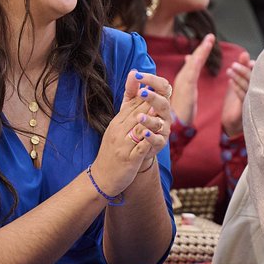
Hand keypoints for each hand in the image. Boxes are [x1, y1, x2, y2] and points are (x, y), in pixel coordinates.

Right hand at [90, 70, 170, 194]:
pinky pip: (140, 148)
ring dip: (150, 120)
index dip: (144, 96)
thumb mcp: (115, 131)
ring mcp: (123, 146)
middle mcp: (118, 132)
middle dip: (148, 103)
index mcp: (116, 124)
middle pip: (135, 114)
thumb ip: (126, 115)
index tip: (156, 86)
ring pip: (138, 129)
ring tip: (161, 111)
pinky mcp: (129, 159)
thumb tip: (136, 97)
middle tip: (161, 93)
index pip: (131, 106)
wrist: (101, 177)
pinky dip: (148, 141)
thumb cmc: (111, 153)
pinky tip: (157, 135)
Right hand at [169, 34, 213, 126]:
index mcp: (184, 81)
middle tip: (211, 37)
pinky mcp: (186, 89)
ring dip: (202, 51)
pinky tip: (202, 55)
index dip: (201, 52)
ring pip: (194, 64)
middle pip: (194, 61)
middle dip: (202, 48)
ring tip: (210, 40)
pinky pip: (192, 73)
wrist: (172, 127)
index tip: (209, 41)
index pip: (194, 64)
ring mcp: (183, 83)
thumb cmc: (177, 116)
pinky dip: (197, 62)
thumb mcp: (185, 99)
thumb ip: (187, 87)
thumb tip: (186, 82)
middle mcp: (182, 79)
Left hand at [221, 53, 253, 136]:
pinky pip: (243, 97)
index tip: (249, 61)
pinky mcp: (248, 109)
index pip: (258, 74)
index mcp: (257, 86)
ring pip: (248, 87)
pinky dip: (237, 88)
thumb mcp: (239, 81)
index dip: (254, 67)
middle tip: (235, 64)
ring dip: (239, 78)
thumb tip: (244, 54)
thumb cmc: (237, 100)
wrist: (232, 123)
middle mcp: (258, 93)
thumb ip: (242, 67)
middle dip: (244, 71)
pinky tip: (230, 82)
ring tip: (229, 70)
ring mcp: (254, 101)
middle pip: (254, 79)